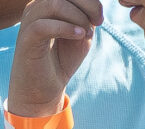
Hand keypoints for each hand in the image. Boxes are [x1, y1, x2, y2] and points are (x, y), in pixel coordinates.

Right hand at [8, 0, 101, 116]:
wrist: (45, 86)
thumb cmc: (62, 59)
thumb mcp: (81, 36)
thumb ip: (87, 19)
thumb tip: (94, 9)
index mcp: (48, 5)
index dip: (89, 1)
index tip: (99, 20)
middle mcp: (36, 8)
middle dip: (87, 5)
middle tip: (97, 24)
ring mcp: (30, 21)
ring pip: (53, 4)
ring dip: (77, 17)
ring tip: (86, 34)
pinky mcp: (28, 38)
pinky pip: (43, 25)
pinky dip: (66, 28)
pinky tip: (79, 36)